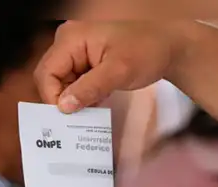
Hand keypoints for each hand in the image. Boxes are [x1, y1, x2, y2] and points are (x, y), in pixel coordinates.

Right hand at [35, 21, 190, 113]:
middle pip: (50, 78)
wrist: (170, 45)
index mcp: (72, 38)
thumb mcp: (118, 72)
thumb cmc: (147, 51)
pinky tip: (97, 99)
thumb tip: (63, 107)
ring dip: (74, 98)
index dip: (53, 97)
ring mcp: (75, 49)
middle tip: (80, 114)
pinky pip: (72, 81)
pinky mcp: (83, 59)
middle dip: (63, 98)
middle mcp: (68, 41)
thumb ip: (89, 89)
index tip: (68, 117)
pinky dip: (82, 94)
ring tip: (94, 105)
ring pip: (60, 82)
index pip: (47, 73)